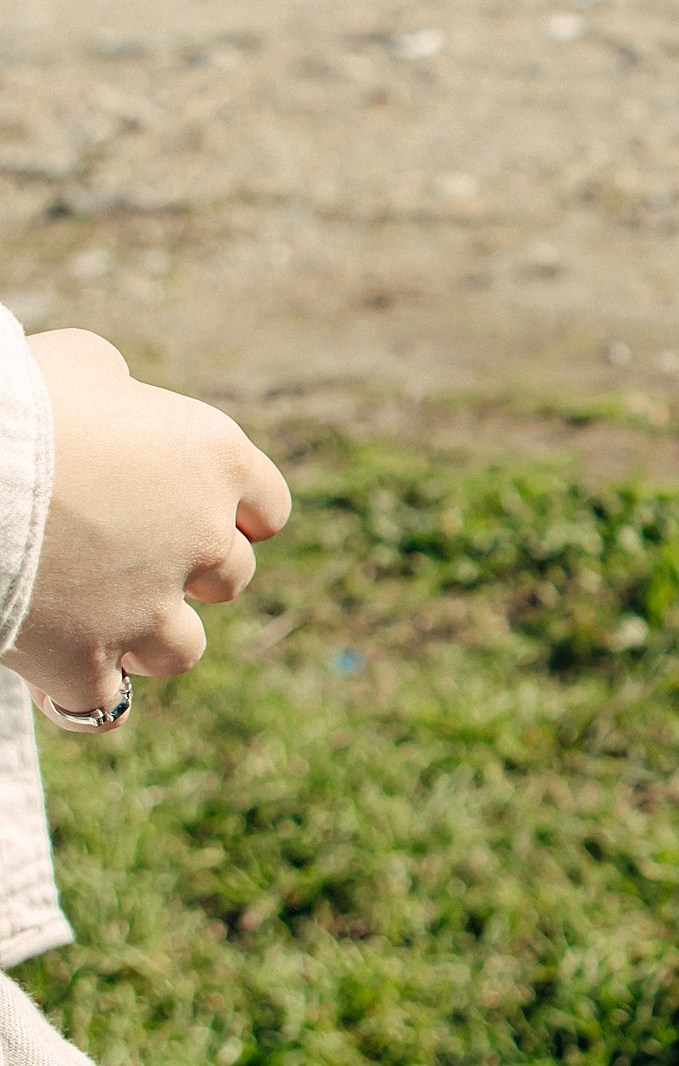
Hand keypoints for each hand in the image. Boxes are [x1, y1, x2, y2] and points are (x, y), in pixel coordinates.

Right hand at [3, 331, 291, 720]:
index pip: (267, 507)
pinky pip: (101, 702)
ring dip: (150, 637)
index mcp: (214, 460)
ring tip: (100, 616)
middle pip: (232, 577)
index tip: (199, 512)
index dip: (234, 513)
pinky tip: (53, 669)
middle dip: (190, 571)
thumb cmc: (19, 398)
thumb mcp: (84, 364)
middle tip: (133, 555)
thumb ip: (122, 395)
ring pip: (183, 650)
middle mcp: (200, 539)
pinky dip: (79, 688)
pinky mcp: (84, 662)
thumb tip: (117, 403)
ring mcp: (147, 609)